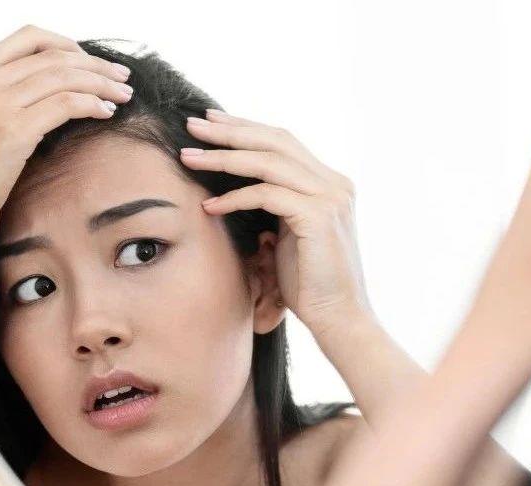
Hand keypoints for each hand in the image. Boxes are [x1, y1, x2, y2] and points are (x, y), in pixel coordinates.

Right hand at [0, 24, 133, 255]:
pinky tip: (107, 113)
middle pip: (54, 56)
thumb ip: (1, 99)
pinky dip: (93, 104)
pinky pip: (66, 104)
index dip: (67, 44)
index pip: (28, 38)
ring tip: (124, 95)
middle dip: (95, 64)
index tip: (91, 62)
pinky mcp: (12, 131)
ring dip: (102, 83)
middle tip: (122, 76)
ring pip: (65, 76)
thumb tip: (50, 90)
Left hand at [179, 110, 372, 339]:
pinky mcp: (318, 216)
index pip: (283, 142)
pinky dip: (234, 197)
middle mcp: (334, 183)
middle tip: (193, 124)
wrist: (340, 319)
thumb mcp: (290, 234)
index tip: (211, 122)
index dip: (246, 128)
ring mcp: (330, 197)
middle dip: (231, 130)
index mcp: (330, 183)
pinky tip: (209, 206)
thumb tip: (240, 185)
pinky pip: (266, 195)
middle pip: (275, 141)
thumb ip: (276, 204)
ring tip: (189, 158)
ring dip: (224, 157)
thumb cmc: (310, 284)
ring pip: (268, 162)